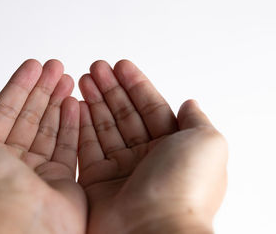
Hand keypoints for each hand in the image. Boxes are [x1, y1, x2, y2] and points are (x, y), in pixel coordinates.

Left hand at [0, 59, 86, 233]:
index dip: (18, 87)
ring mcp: (37, 175)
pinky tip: (76, 104)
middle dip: (42, 90)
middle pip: (29, 118)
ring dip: (58, 102)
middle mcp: (10, 166)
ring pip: (50, 131)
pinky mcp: (63, 184)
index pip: (3, 112)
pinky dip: (73, 126)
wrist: (9, 219)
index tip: (33, 66)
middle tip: (56, 66)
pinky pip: (70, 149)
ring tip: (67, 78)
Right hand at [78, 60, 227, 233]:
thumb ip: (196, 119)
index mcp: (173, 148)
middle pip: (125, 115)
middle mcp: (147, 158)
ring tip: (82, 78)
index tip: (120, 66)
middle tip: (96, 67)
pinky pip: (86, 147)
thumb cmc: (184, 187)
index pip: (151, 108)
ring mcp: (121, 170)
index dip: (135, 85)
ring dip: (94, 102)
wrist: (153, 231)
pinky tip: (75, 105)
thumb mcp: (207, 142)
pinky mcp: (97, 182)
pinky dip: (80, 126)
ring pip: (104, 128)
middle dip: (110, 89)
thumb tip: (189, 102)